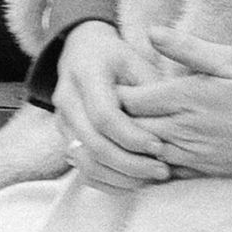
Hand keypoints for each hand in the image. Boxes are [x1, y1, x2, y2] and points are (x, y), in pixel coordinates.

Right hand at [53, 21, 171, 192]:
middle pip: (93, 145)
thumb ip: (150, 88)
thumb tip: (169, 124)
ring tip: (150, 178)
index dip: (132, 137)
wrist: (83, 50)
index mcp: (86, 74)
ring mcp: (62, 121)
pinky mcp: (65, 137)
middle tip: (161, 170)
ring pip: (85, 162)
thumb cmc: (117, 55)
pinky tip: (133, 181)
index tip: (159, 147)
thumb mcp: (137, 59)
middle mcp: (67, 100)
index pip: (104, 116)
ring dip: (119, 176)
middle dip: (130, 164)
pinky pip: (82, 169)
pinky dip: (108, 181)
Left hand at [116, 27, 231, 181]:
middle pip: (129, 128)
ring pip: (140, 152)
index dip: (114, 90)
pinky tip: (143, 151)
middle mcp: (183, 131)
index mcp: (187, 98)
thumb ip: (188, 49)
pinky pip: (161, 172)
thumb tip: (151, 32)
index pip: (129, 99)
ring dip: (127, 140)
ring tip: (117, 126)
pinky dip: (145, 163)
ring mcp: (191, 156)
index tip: (111, 78)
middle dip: (114, 117)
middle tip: (104, 102)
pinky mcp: (201, 173)